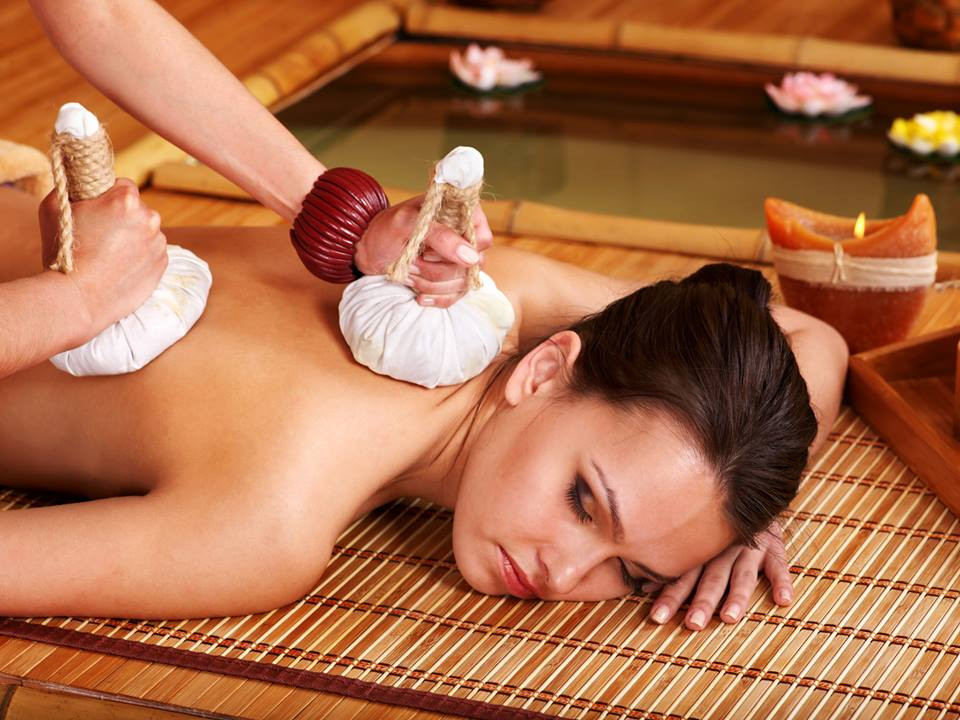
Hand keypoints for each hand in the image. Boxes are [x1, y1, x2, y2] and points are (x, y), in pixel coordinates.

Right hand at [38, 178, 167, 338]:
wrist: (78, 299)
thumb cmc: (63, 253)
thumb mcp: (54, 207)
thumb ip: (70, 185)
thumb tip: (77, 177)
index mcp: (126, 199)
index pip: (122, 185)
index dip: (107, 196)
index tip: (97, 209)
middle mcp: (150, 218)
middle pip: (136, 209)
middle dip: (121, 218)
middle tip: (99, 235)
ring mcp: (159, 242)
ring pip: (145, 231)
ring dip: (132, 238)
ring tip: (108, 255)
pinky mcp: (163, 264)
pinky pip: (152, 252)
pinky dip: (140, 256)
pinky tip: (120, 267)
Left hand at [353, 193, 493, 308]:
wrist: (368, 249)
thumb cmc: (385, 229)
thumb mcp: (407, 224)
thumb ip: (440, 235)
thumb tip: (471, 257)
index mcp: (459, 213)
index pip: (482, 238)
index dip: (460, 251)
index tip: (430, 251)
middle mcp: (463, 236)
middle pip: (473, 266)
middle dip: (439, 270)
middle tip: (413, 262)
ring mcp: (458, 259)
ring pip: (463, 284)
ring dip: (432, 284)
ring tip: (409, 273)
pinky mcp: (449, 278)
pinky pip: (455, 296)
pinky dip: (436, 298)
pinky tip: (418, 294)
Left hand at [646, 521, 792, 630]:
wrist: (746, 490)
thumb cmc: (710, 521)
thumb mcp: (689, 535)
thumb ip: (671, 563)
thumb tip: (640, 587)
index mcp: (699, 550)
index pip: (683, 577)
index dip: (670, 597)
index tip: (657, 618)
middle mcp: (722, 550)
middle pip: (711, 579)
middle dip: (702, 602)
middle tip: (693, 625)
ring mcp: (749, 547)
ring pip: (742, 573)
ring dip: (737, 596)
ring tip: (730, 617)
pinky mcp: (773, 545)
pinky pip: (778, 562)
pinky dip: (782, 579)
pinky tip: (783, 599)